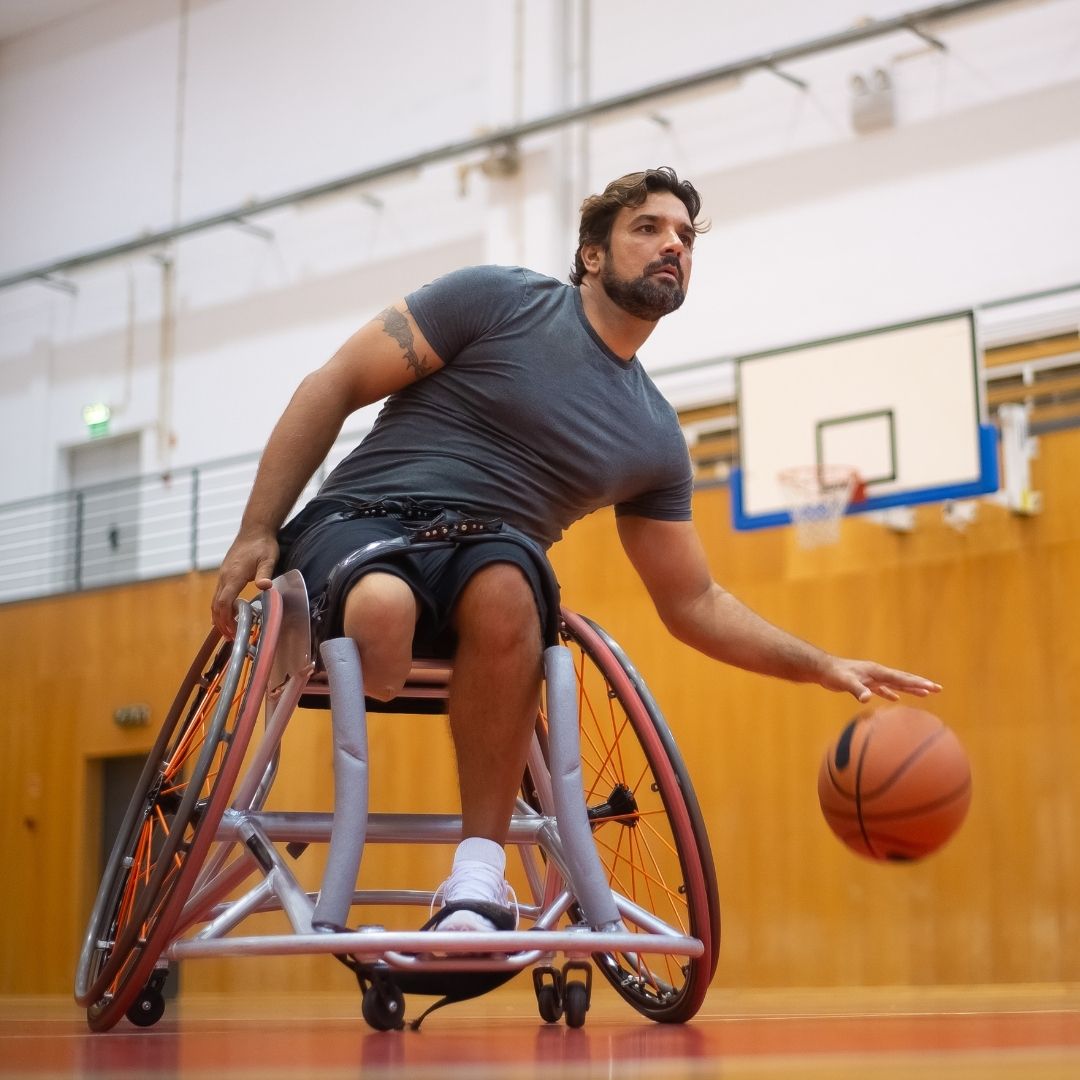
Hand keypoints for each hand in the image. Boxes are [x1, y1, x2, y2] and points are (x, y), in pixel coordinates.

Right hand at [211, 530, 278, 637]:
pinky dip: (221, 606)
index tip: (233, 631)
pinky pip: (219, 594)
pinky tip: (227, 613)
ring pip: (216, 600)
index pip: (224, 602)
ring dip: (219, 616)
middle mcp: (224, 577)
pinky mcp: (226, 573)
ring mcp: (223, 574)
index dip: (226, 619)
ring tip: (228, 630)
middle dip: (221, 622)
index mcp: (233, 576)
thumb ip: (265, 573)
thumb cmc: (262, 544)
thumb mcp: (268, 559)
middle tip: (231, 637)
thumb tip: (265, 586)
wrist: (254, 529)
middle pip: (217, 604)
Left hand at [820, 658, 941, 704]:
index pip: (901, 678)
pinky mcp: (865, 683)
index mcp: (877, 672)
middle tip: (937, 689)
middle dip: (920, 684)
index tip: (932, 687)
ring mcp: (872, 678)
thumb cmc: (834, 674)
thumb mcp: (845, 682)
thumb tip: (866, 699)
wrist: (822, 669)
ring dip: (909, 689)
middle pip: (903, 680)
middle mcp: (877, 673)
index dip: (917, 683)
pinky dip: (890, 693)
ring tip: (925, 693)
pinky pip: (882, 689)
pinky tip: (896, 699)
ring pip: (895, 684)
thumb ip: (857, 690)